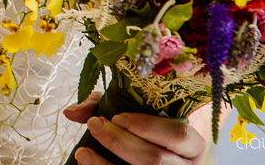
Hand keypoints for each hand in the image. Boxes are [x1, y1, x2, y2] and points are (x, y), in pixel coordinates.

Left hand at [63, 94, 209, 164]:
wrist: (151, 157)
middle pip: (155, 159)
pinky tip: (87, 164)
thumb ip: (106, 106)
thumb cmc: (148, 136)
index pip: (179, 136)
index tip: (117, 116)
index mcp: (192, 146)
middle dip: (120, 142)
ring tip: (83, 151)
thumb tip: (72, 112)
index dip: (147, 126)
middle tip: (96, 126)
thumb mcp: (137, 117)